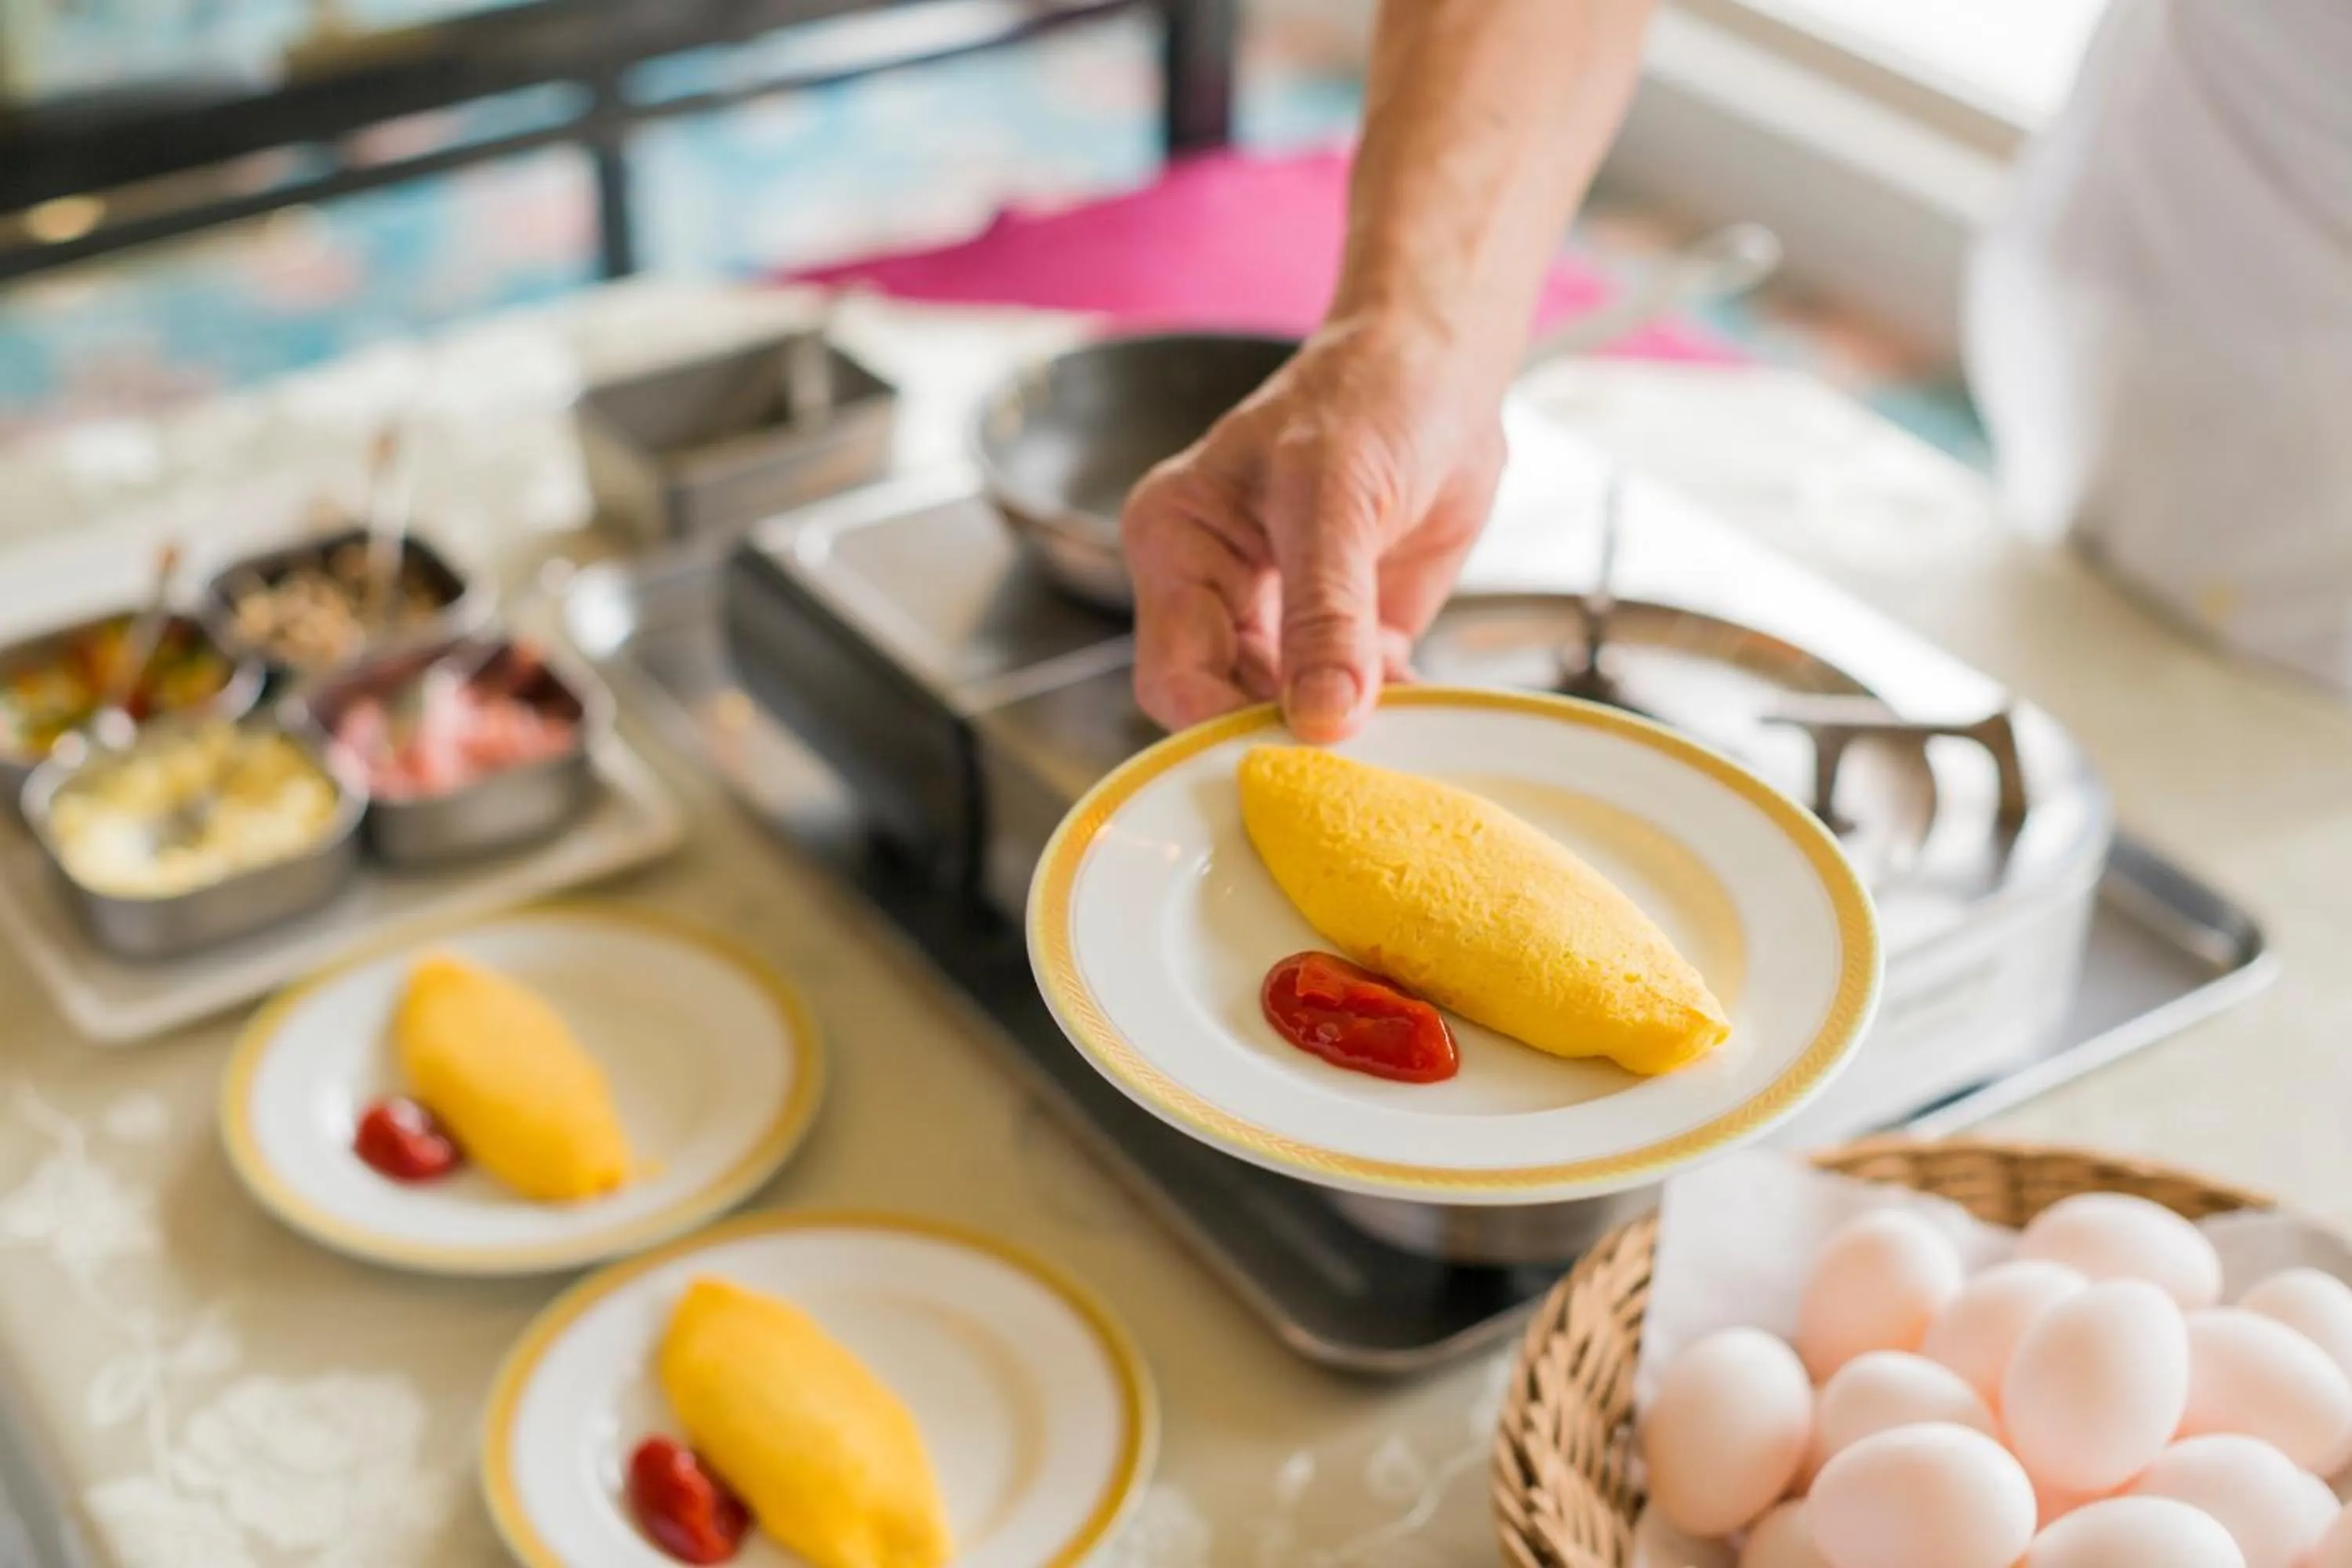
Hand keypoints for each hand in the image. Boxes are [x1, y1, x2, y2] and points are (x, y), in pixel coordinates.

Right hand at [1121, 317, 1506, 741]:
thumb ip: (1326, 612)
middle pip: (1222, 709)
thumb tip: (1322, 717)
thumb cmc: (1370, 397)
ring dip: (1341, 736)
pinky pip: (1353, 705)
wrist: (1444, 370)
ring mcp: (1278, 621)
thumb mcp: (1335, 498)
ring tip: (1393, 745)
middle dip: (1284, 740)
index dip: (1222, 726)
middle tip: (1349, 769)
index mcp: (1175, 545)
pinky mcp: (1343, 638)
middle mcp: (1213, 592)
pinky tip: (1424, 714)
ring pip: (1289, 718)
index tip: (1292, 755)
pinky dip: (1388, 720)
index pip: (1173, 675)